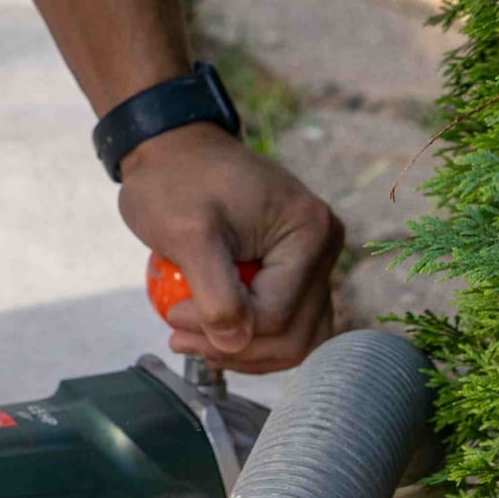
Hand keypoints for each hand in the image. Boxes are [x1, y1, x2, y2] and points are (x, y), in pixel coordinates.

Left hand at [121, 125, 344, 372]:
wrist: (173, 147)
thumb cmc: (174, 179)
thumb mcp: (187, 234)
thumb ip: (215, 294)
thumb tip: (235, 344)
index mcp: (310, 232)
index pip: (276, 315)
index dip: (223, 329)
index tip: (173, 315)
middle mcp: (325, 247)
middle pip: (295, 335)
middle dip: (237, 349)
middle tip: (179, 338)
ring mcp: (314, 260)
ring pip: (296, 338)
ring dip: (246, 351)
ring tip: (193, 340)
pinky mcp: (295, 269)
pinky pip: (286, 321)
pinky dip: (251, 335)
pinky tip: (210, 332)